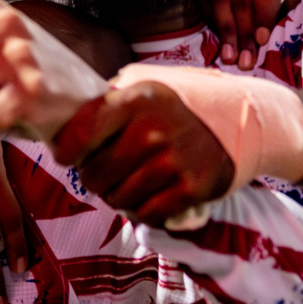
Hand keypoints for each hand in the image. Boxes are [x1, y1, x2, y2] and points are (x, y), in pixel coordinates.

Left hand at [60, 81, 233, 227]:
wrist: (242, 122)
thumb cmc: (178, 109)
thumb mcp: (143, 89)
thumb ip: (106, 103)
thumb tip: (60, 124)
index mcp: (134, 100)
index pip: (78, 134)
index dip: (67, 152)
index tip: (70, 156)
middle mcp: (152, 130)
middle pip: (95, 174)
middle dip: (92, 179)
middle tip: (102, 175)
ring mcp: (173, 160)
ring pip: (117, 198)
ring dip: (115, 197)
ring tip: (125, 185)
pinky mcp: (192, 188)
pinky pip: (146, 214)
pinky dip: (141, 211)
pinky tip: (146, 197)